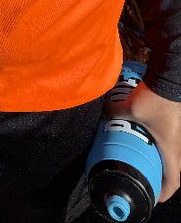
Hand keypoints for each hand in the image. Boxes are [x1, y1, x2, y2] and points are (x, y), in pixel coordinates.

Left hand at [107, 82, 180, 200]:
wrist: (170, 77)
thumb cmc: (155, 98)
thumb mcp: (130, 108)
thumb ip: (113, 112)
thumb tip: (101, 116)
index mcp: (171, 150)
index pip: (174, 181)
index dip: (164, 193)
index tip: (152, 198)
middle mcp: (177, 145)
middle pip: (172, 170)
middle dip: (159, 178)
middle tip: (143, 179)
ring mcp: (177, 134)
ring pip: (171, 156)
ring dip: (159, 162)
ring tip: (142, 162)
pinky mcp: (173, 123)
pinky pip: (168, 142)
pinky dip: (160, 147)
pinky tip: (146, 140)